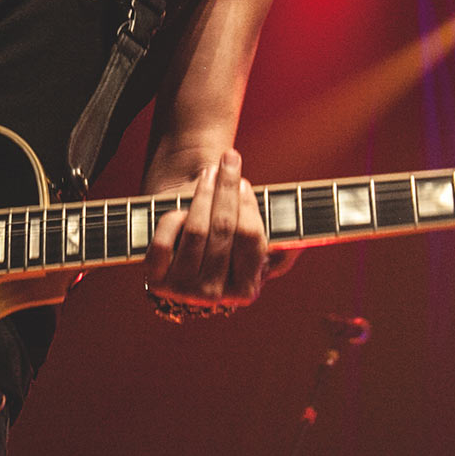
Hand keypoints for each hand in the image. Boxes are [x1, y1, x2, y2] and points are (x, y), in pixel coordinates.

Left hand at [143, 148, 269, 308]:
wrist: (184, 259)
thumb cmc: (226, 248)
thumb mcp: (256, 252)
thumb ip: (282, 245)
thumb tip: (298, 238)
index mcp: (245, 291)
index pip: (250, 238)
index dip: (247, 205)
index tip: (243, 181)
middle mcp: (214, 295)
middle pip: (224, 229)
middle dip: (227, 188)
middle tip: (228, 160)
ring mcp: (182, 291)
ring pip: (196, 230)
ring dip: (203, 194)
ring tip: (209, 173)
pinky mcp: (156, 281)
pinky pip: (165, 241)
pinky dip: (173, 220)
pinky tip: (181, 210)